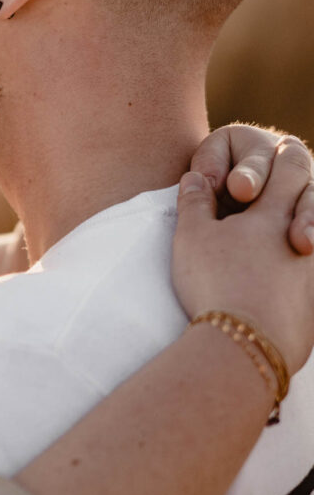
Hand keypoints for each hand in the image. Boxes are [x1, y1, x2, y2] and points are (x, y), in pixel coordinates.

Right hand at [174, 137, 313, 373]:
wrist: (246, 346)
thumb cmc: (215, 281)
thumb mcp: (192, 236)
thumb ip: (194, 201)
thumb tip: (195, 176)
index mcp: (274, 212)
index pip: (291, 167)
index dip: (284, 155)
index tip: (281, 149)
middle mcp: (304, 236)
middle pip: (311, 198)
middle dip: (301, 186)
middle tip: (284, 185)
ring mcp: (313, 272)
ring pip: (311, 240)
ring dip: (302, 227)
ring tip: (289, 236)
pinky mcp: (313, 304)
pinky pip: (311, 277)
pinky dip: (301, 270)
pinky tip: (287, 281)